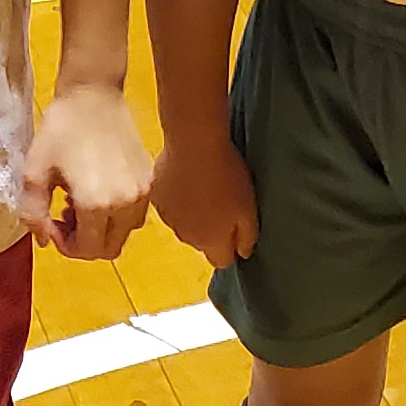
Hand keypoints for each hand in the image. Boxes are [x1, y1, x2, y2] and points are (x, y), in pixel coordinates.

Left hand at [18, 85, 151, 260]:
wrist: (93, 95)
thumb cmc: (60, 130)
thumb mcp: (34, 172)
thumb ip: (33, 213)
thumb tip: (42, 241)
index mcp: (97, 204)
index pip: (86, 249)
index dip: (64, 244)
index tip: (51, 223)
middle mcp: (126, 204)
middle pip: (109, 249)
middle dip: (83, 242)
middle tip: (64, 216)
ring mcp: (143, 192)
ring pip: (124, 233)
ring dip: (101, 230)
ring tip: (80, 202)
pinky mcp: (150, 180)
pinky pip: (136, 213)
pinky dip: (117, 214)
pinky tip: (99, 190)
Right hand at [151, 129, 258, 267]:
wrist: (193, 144)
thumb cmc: (227, 176)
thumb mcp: (249, 209)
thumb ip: (247, 237)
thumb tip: (242, 253)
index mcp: (210, 242)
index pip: (222, 261)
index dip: (231, 247)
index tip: (237, 229)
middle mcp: (186, 237)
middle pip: (202, 243)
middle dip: (211, 230)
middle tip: (222, 202)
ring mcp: (167, 218)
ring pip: (184, 225)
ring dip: (193, 214)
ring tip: (203, 187)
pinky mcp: (156, 198)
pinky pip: (170, 206)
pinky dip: (178, 198)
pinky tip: (186, 179)